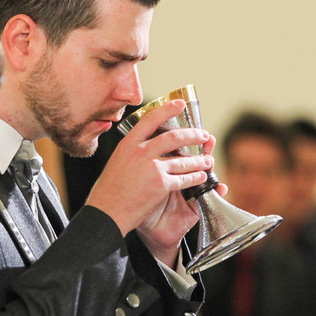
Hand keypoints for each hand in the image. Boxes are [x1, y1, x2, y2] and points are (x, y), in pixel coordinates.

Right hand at [84, 100, 212, 262]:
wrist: (107, 211)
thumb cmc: (110, 189)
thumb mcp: (118, 160)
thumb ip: (133, 150)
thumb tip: (148, 143)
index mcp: (129, 143)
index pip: (151, 119)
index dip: (167, 109)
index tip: (180, 104)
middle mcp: (141, 152)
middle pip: (173, 137)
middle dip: (193, 135)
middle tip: (203, 135)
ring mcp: (151, 167)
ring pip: (182, 160)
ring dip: (198, 160)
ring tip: (207, 160)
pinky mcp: (160, 184)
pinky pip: (184, 179)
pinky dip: (195, 178)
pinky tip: (202, 177)